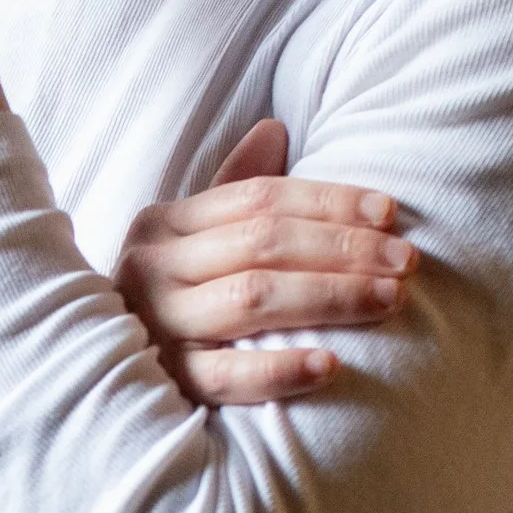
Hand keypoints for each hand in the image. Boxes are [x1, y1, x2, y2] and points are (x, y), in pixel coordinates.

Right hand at [116, 121, 415, 405]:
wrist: (107, 375)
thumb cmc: (173, 299)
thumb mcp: (193, 239)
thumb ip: (234, 189)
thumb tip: (275, 129)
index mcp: (165, 224)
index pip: (258, 199)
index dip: (329, 202)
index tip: (390, 213)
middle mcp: (154, 267)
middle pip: (262, 244)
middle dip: (343, 249)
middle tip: (405, 261)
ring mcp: (156, 325)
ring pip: (250, 300)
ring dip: (329, 297)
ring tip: (389, 300)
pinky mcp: (164, 383)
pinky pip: (226, 377)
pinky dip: (279, 370)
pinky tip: (330, 365)